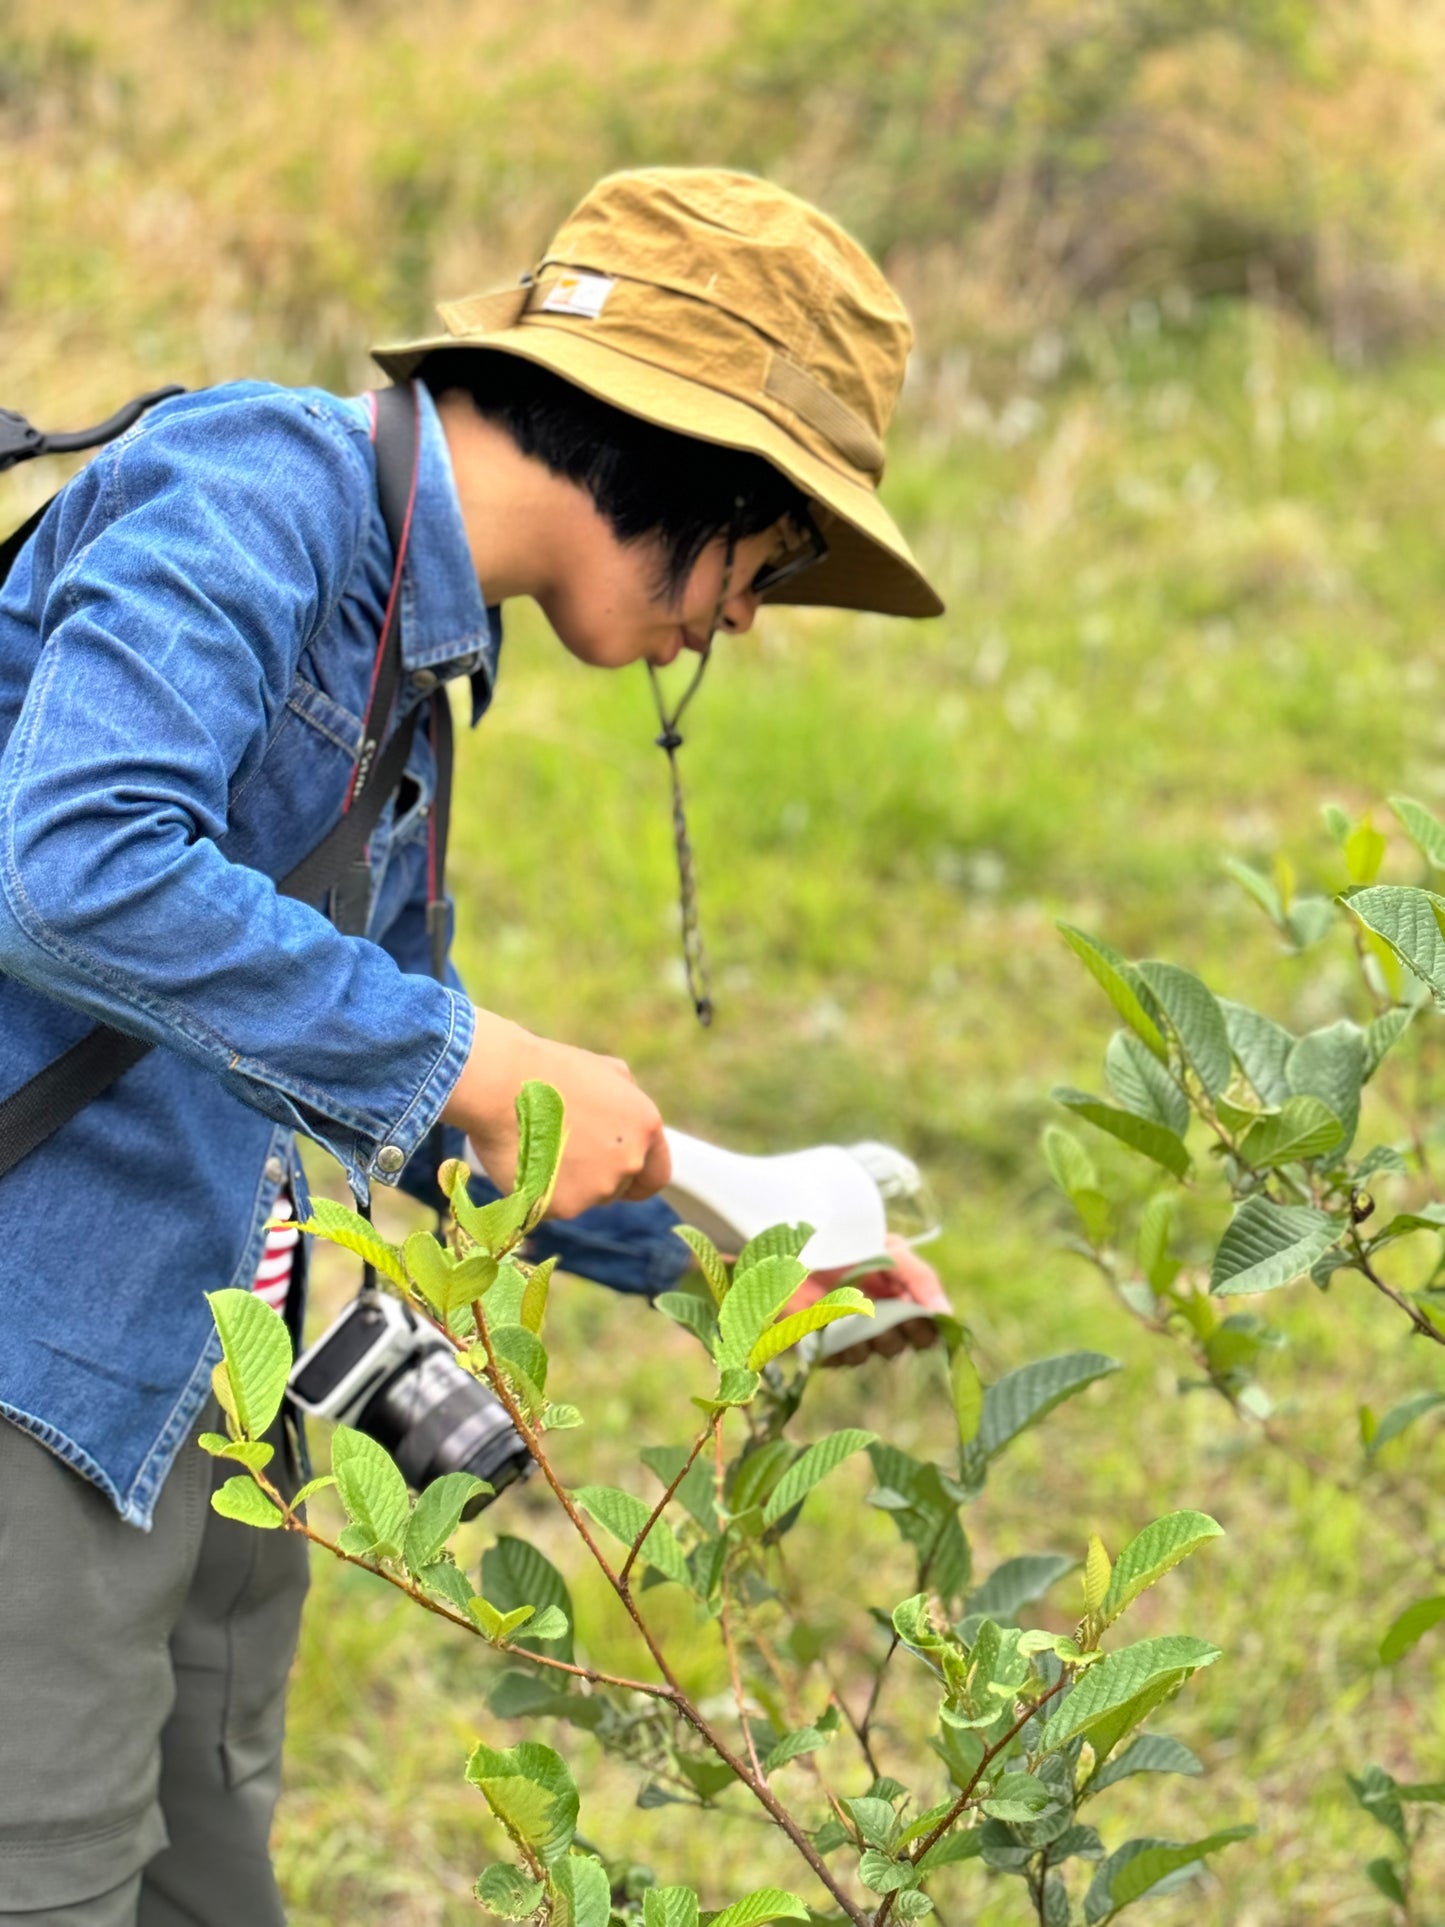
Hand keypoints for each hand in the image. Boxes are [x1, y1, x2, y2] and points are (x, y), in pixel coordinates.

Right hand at [441, 1009, 670, 1218]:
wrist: (500, 1083)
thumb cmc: (547, 1070)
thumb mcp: (605, 1071)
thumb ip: (627, 1102)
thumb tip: (628, 1123)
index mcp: (646, 1126)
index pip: (656, 1174)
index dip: (636, 1176)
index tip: (613, 1172)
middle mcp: (630, 1161)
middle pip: (618, 1188)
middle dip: (597, 1176)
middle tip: (564, 1151)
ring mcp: (598, 1188)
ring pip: (586, 1198)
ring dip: (567, 1183)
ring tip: (538, 1146)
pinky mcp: (563, 1206)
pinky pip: (553, 1206)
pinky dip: (540, 1191)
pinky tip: (525, 1160)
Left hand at [788, 1235, 950, 1367]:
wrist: (794, 1240)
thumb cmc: (845, 1241)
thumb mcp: (890, 1251)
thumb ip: (921, 1279)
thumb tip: (947, 1314)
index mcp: (898, 1296)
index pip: (925, 1330)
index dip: (924, 1329)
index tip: (914, 1315)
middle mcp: (876, 1318)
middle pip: (897, 1346)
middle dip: (889, 1331)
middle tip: (875, 1309)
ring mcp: (847, 1331)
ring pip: (866, 1354)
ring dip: (859, 1335)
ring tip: (844, 1305)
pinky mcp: (820, 1339)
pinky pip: (836, 1357)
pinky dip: (833, 1341)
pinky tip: (825, 1318)